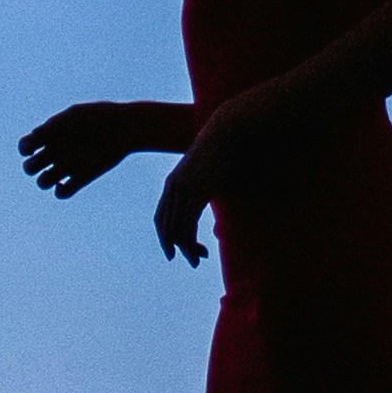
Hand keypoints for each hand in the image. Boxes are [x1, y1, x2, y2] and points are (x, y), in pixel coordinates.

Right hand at [17, 100, 183, 198]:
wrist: (125, 127)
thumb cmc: (101, 116)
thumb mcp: (77, 115)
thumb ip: (55, 124)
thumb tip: (37, 135)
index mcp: (52, 134)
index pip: (25, 145)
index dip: (24, 149)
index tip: (34, 145)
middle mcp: (57, 151)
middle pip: (30, 167)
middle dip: (31, 167)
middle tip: (44, 160)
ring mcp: (68, 165)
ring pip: (43, 182)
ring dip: (44, 181)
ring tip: (56, 174)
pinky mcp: (82, 177)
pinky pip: (62, 193)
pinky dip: (59, 191)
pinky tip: (64, 183)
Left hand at [149, 101, 268, 266]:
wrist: (230, 131)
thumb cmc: (226, 152)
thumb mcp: (215, 179)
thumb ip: (211, 197)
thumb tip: (217, 220)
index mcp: (174, 182)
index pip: (161, 216)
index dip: (166, 235)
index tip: (176, 251)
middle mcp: (174, 187)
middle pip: (166, 225)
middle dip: (176, 246)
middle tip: (194, 260)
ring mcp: (183, 189)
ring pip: (176, 229)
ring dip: (187, 248)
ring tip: (198, 260)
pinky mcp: (196, 192)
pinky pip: (188, 224)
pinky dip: (191, 242)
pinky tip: (199, 251)